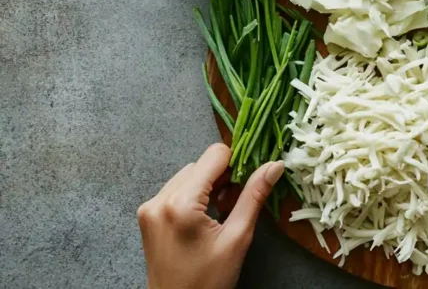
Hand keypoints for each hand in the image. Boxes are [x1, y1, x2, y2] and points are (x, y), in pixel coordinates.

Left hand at [137, 144, 283, 288]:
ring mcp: (149, 208)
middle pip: (200, 164)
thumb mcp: (237, 238)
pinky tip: (205, 216)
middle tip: (237, 202)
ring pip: (188, 175)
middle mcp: (159, 200)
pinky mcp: (147, 215)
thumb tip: (275, 165)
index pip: (214, 156)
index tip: (251, 179)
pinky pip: (175, 189)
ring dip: (208, 185)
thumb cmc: (208, 280)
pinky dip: (194, 195)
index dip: (237, 162)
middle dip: (223, 177)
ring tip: (221, 212)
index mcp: (181, 204)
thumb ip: (254, 196)